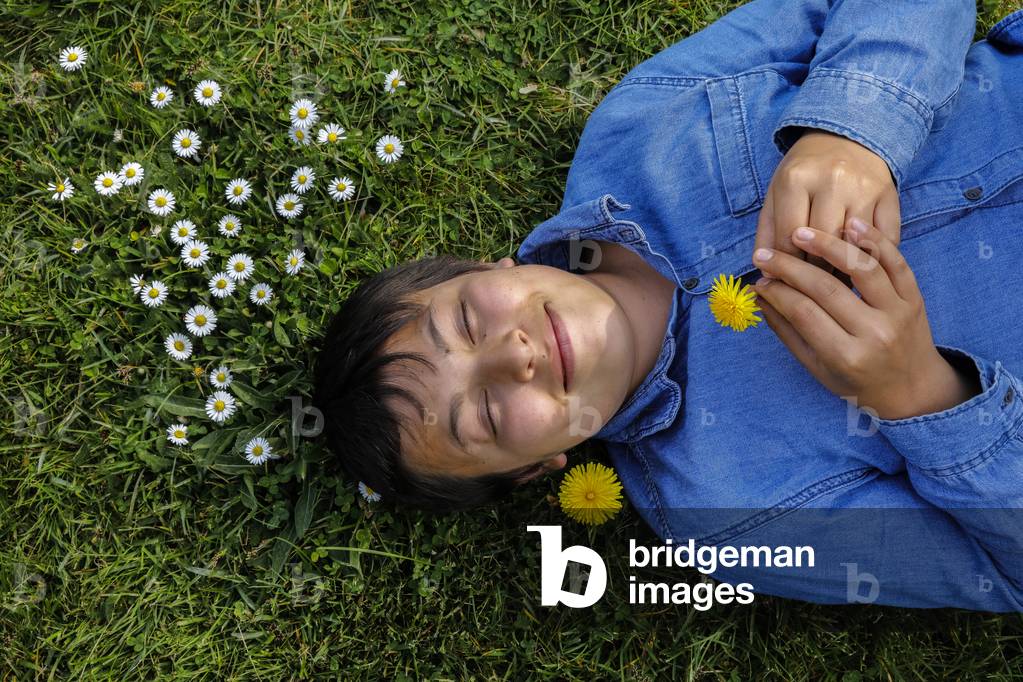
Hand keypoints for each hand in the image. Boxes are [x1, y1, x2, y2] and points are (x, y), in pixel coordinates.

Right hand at [752, 217, 977, 420]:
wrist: (913, 390)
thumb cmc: (857, 382)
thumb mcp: (817, 368)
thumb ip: (788, 331)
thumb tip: (759, 297)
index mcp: (847, 356)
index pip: (803, 312)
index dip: (776, 292)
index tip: (758, 280)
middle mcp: (875, 333)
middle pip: (826, 288)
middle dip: (789, 267)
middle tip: (764, 255)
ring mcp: (899, 312)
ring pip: (862, 268)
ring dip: (829, 245)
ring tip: (801, 232)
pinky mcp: (915, 297)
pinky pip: (896, 262)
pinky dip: (874, 240)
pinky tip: (849, 223)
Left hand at [754, 130, 901, 281]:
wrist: (844, 137)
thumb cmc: (804, 173)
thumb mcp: (777, 194)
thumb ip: (768, 232)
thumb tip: (767, 274)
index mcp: (796, 179)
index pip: (789, 236)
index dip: (786, 265)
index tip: (784, 280)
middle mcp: (833, 180)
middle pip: (823, 244)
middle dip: (814, 271)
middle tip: (809, 287)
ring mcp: (865, 187)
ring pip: (854, 245)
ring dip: (844, 272)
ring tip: (833, 283)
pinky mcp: (890, 195)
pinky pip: (885, 240)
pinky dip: (873, 259)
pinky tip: (860, 267)